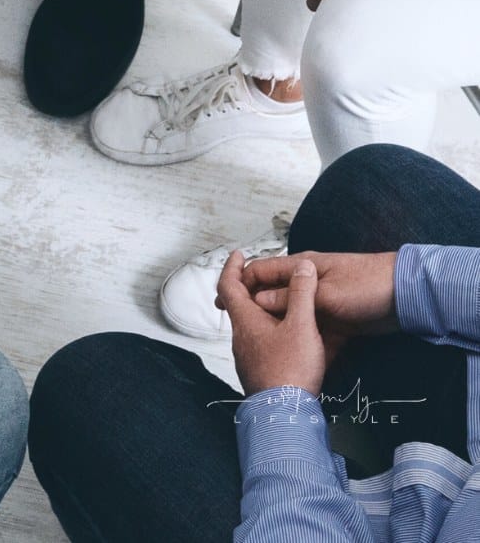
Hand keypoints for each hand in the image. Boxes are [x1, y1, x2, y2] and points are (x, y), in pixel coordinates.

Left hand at [217, 251, 326, 396]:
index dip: (232, 266)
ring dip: (260, 309)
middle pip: (237, 304)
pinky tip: (286, 335)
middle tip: (263, 276)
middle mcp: (240, 338)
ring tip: (281, 303)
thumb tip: (303, 267)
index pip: (228, 285)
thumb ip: (302, 294)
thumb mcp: (302, 326)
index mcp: (245, 321)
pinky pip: (258, 342)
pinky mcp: (257, 372)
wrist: (285, 418)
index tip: (238, 254)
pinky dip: (268, 329)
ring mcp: (247, 357)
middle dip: (249, 286)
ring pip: (249, 325)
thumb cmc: (290, 372)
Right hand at [225, 251, 397, 345]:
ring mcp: (320, 302)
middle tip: (236, 332)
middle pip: (273, 296)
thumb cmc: (365, 287)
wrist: (404, 298)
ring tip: (260, 351)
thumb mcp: (326, 295)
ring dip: (278, 329)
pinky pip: (310, 330)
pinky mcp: (333, 320)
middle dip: (255, 311)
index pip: (262, 272)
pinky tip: (294, 359)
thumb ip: (292, 299)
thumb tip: (259, 301)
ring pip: (290, 316)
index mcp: (302, 268)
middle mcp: (307, 284)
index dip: (240, 284)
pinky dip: (302, 341)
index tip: (223, 302)